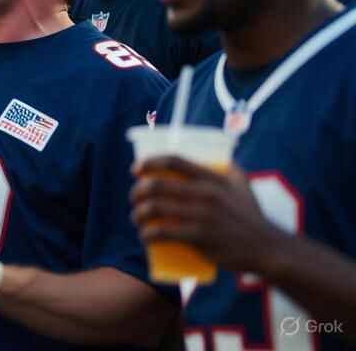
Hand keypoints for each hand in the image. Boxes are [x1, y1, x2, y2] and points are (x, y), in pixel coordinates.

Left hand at [131, 157, 283, 273]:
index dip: (149, 162)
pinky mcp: (199, 237)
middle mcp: (206, 193)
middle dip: (137, 192)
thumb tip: (212, 154)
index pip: (173, 161)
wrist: (267, 248)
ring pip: (155, 209)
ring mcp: (202, 216)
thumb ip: (227, 167)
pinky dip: (147, 234)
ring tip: (137, 219)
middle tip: (134, 200)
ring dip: (138, 214)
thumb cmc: (251, 216)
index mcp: (212, 178)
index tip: (135, 169)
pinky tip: (145, 237)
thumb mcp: (243, 184)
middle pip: (157, 186)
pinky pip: (162, 233)